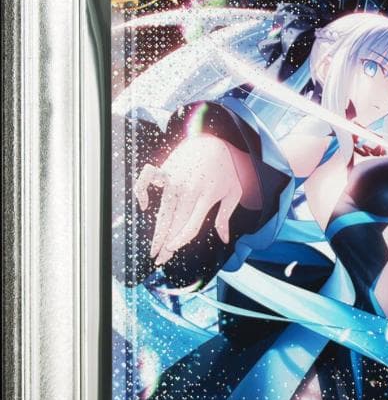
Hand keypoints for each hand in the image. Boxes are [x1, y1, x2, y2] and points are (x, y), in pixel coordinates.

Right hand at [135, 134, 242, 265]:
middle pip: (174, 222)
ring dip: (157, 230)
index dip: (180, 240)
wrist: (215, 140)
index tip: (173, 250)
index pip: (190, 225)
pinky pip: (148, 180)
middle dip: (166, 243)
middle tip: (159, 259)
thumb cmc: (226, 168)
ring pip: (163, 210)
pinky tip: (145, 206)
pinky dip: (142, 192)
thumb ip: (226, 216)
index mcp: (206, 197)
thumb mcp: (233, 192)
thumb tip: (224, 239)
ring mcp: (175, 180)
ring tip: (153, 246)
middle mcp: (188, 190)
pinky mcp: (166, 170)